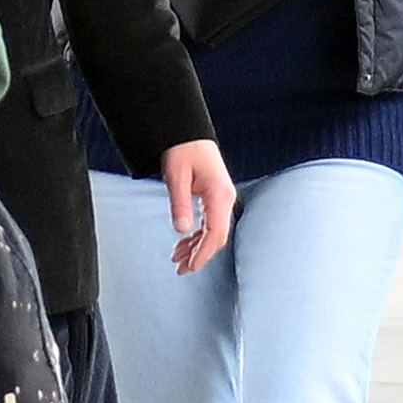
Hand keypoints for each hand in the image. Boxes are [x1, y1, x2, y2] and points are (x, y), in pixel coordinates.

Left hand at [160, 140, 235, 274]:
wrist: (188, 132)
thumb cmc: (183, 149)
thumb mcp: (176, 175)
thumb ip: (180, 203)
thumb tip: (182, 230)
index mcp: (219, 194)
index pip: (215, 233)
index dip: (203, 253)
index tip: (190, 266)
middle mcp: (225, 198)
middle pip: (217, 236)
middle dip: (200, 255)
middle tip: (181, 269)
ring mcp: (222, 198)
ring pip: (213, 232)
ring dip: (197, 247)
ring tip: (177, 259)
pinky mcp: (215, 197)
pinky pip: (210, 223)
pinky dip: (197, 236)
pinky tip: (184, 243)